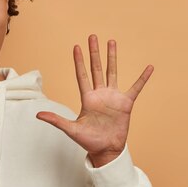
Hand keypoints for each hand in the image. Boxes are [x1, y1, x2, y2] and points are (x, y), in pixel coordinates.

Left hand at [36, 34, 152, 166]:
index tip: (76, 47)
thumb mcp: (71, 129)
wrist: (106, 150)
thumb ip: (56, 120)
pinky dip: (143, 78)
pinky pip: (136, 88)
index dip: (79, 61)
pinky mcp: (126, 104)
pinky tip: (149, 67)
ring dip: (112, 57)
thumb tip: (38, 115)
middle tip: (93, 36)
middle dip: (94, 52)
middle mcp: (100, 94)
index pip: (82, 75)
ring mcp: (113, 97)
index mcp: (87, 98)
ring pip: (112, 72)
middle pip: (96, 68)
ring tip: (112, 41)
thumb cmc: (88, 141)